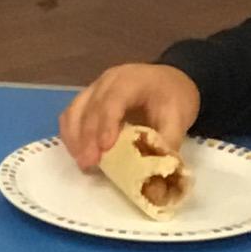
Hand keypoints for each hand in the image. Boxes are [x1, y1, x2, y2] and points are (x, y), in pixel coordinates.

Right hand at [57, 63, 199, 169]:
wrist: (170, 81)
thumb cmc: (174, 97)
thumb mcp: (179, 117)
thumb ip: (168, 142)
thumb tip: (157, 171)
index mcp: (132, 80)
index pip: (113, 100)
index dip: (106, 124)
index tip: (105, 149)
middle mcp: (107, 81)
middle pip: (89, 107)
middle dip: (86, 138)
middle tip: (88, 164)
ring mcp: (94, 89)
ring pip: (74, 111)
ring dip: (75, 138)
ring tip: (83, 162)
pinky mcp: (87, 100)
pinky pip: (71, 115)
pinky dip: (71, 136)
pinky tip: (79, 154)